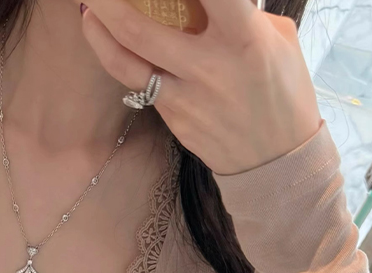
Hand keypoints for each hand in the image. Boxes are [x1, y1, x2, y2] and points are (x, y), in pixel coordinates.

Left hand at [80, 0, 321, 175]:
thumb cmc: (283, 91)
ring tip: (88, 10)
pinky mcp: (172, 118)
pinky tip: (109, 42)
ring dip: (100, 33)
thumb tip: (201, 0)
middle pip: (140, 28)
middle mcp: (208, 67)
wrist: (275, 158)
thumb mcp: (277, 40)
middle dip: (110, 2)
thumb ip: (241, 12)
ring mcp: (184, 96)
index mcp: (244, 38)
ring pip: (126, 61)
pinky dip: (119, 58)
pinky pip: (138, 84)